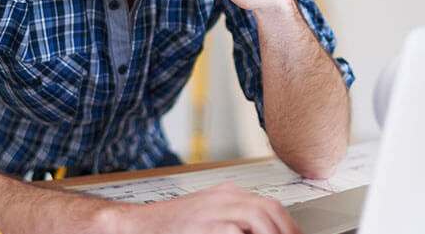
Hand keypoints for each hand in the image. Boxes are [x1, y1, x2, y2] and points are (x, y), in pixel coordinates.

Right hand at [120, 182, 302, 233]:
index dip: (287, 224)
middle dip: (284, 229)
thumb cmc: (172, 226)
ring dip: (271, 233)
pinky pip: (233, 232)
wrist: (136, 225)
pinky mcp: (202, 227)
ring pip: (257, 217)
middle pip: (267, 209)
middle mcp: (222, 198)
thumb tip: (264, 229)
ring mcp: (212, 211)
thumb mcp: (208, 215)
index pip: (268, 205)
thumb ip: (235, 221)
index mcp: (226, 194)